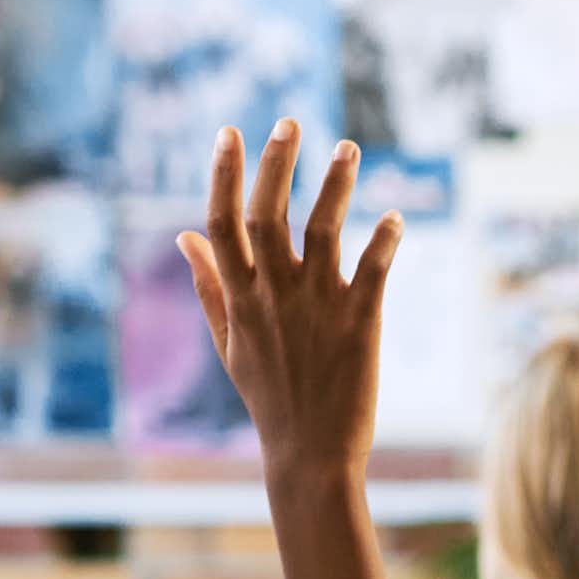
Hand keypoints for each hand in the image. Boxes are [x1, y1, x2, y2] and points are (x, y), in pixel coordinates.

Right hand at [178, 120, 403, 477]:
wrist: (311, 456)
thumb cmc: (270, 398)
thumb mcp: (228, 342)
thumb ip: (208, 285)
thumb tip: (184, 233)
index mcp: (240, 298)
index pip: (222, 222)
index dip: (224, 173)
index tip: (229, 131)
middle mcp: (274, 296)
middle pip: (268, 213)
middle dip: (277, 162)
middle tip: (291, 122)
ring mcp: (317, 307)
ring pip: (322, 230)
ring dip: (336, 185)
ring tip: (349, 148)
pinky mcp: (359, 324)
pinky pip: (373, 270)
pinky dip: (384, 240)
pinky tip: (395, 216)